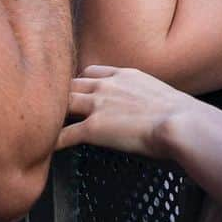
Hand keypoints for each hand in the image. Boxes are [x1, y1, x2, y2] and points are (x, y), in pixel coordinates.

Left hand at [57, 65, 197, 157]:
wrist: (183, 124)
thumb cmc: (183, 117)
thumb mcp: (162, 96)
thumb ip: (148, 100)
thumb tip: (153, 114)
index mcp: (125, 75)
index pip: (91, 72)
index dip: (80, 82)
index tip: (75, 90)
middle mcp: (107, 86)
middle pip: (71, 84)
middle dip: (59, 95)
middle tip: (47, 105)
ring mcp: (98, 105)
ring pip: (63, 103)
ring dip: (50, 114)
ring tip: (37, 123)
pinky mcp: (94, 128)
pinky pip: (64, 134)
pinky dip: (52, 141)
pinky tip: (43, 149)